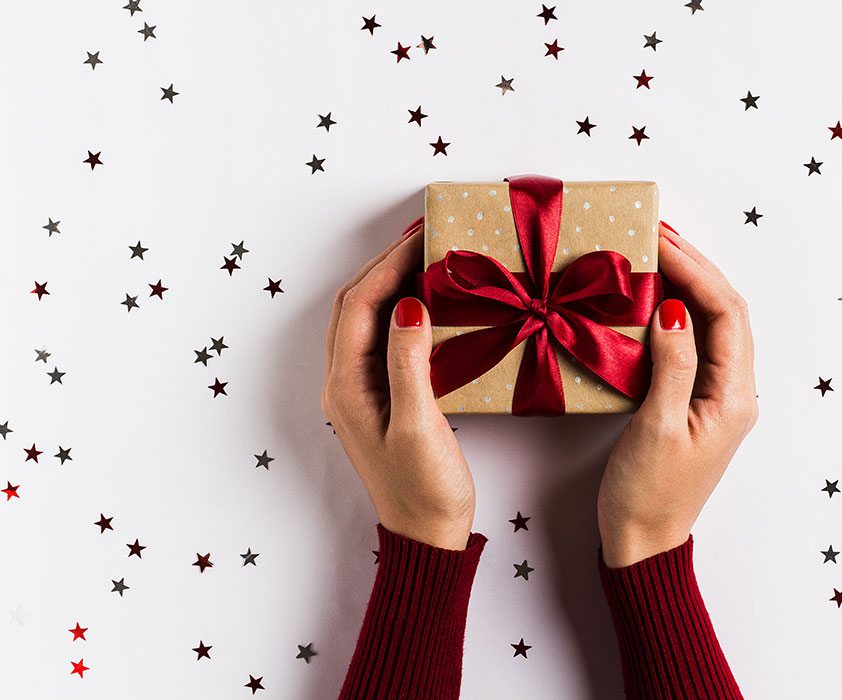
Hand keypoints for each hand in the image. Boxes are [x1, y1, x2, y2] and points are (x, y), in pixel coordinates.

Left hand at [322, 223, 475, 550]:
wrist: (427, 535)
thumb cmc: (424, 488)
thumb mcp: (418, 425)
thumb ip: (408, 364)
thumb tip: (407, 304)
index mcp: (346, 387)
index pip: (360, 306)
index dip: (388, 265)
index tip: (421, 235)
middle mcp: (345, 384)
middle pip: (356, 306)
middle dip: (386, 264)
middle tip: (424, 234)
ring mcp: (361, 391)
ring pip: (367, 320)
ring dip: (391, 283)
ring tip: (426, 256)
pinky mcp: (382, 398)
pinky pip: (383, 339)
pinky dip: (402, 310)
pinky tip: (427, 301)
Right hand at [597, 222, 758, 566]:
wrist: (642, 542)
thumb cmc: (647, 494)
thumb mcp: (656, 428)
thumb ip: (671, 365)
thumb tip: (674, 308)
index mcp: (734, 397)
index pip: (725, 313)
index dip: (696, 270)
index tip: (660, 240)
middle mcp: (734, 392)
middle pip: (725, 312)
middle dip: (696, 267)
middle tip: (658, 232)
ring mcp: (715, 397)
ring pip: (711, 325)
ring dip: (687, 285)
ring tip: (656, 252)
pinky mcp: (693, 402)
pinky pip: (693, 344)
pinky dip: (675, 312)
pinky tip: (651, 298)